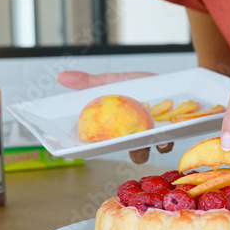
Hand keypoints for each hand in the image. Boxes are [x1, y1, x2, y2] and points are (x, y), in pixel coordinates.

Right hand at [57, 70, 174, 161]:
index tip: (85, 149)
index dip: (92, 148)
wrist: (165, 79)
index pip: (101, 143)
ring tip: (150, 140)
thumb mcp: (111, 80)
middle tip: (128, 144)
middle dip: (131, 153)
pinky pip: (166, 143)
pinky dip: (165, 142)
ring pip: (146, 151)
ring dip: (146, 150)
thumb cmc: (136, 83)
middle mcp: (133, 135)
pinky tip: (165, 136)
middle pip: (129, 152)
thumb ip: (88, 82)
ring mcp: (151, 135)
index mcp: (115, 128)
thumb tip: (61, 76)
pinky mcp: (168, 132)